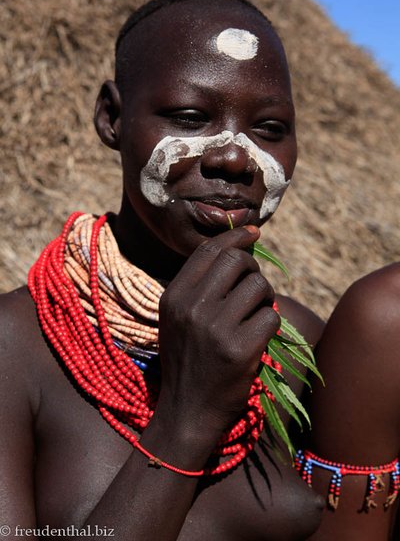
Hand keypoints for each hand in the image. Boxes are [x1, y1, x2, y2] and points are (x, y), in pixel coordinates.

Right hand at [155, 226, 279, 446]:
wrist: (186, 413)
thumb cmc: (187, 362)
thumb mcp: (178, 319)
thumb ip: (200, 287)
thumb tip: (237, 251)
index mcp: (174, 297)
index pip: (208, 251)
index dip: (235, 237)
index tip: (254, 232)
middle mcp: (191, 307)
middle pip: (237, 261)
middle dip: (254, 269)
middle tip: (255, 289)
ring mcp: (215, 328)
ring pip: (258, 287)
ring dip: (265, 298)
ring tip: (257, 316)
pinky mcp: (239, 350)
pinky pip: (270, 318)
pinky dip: (270, 326)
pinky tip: (258, 340)